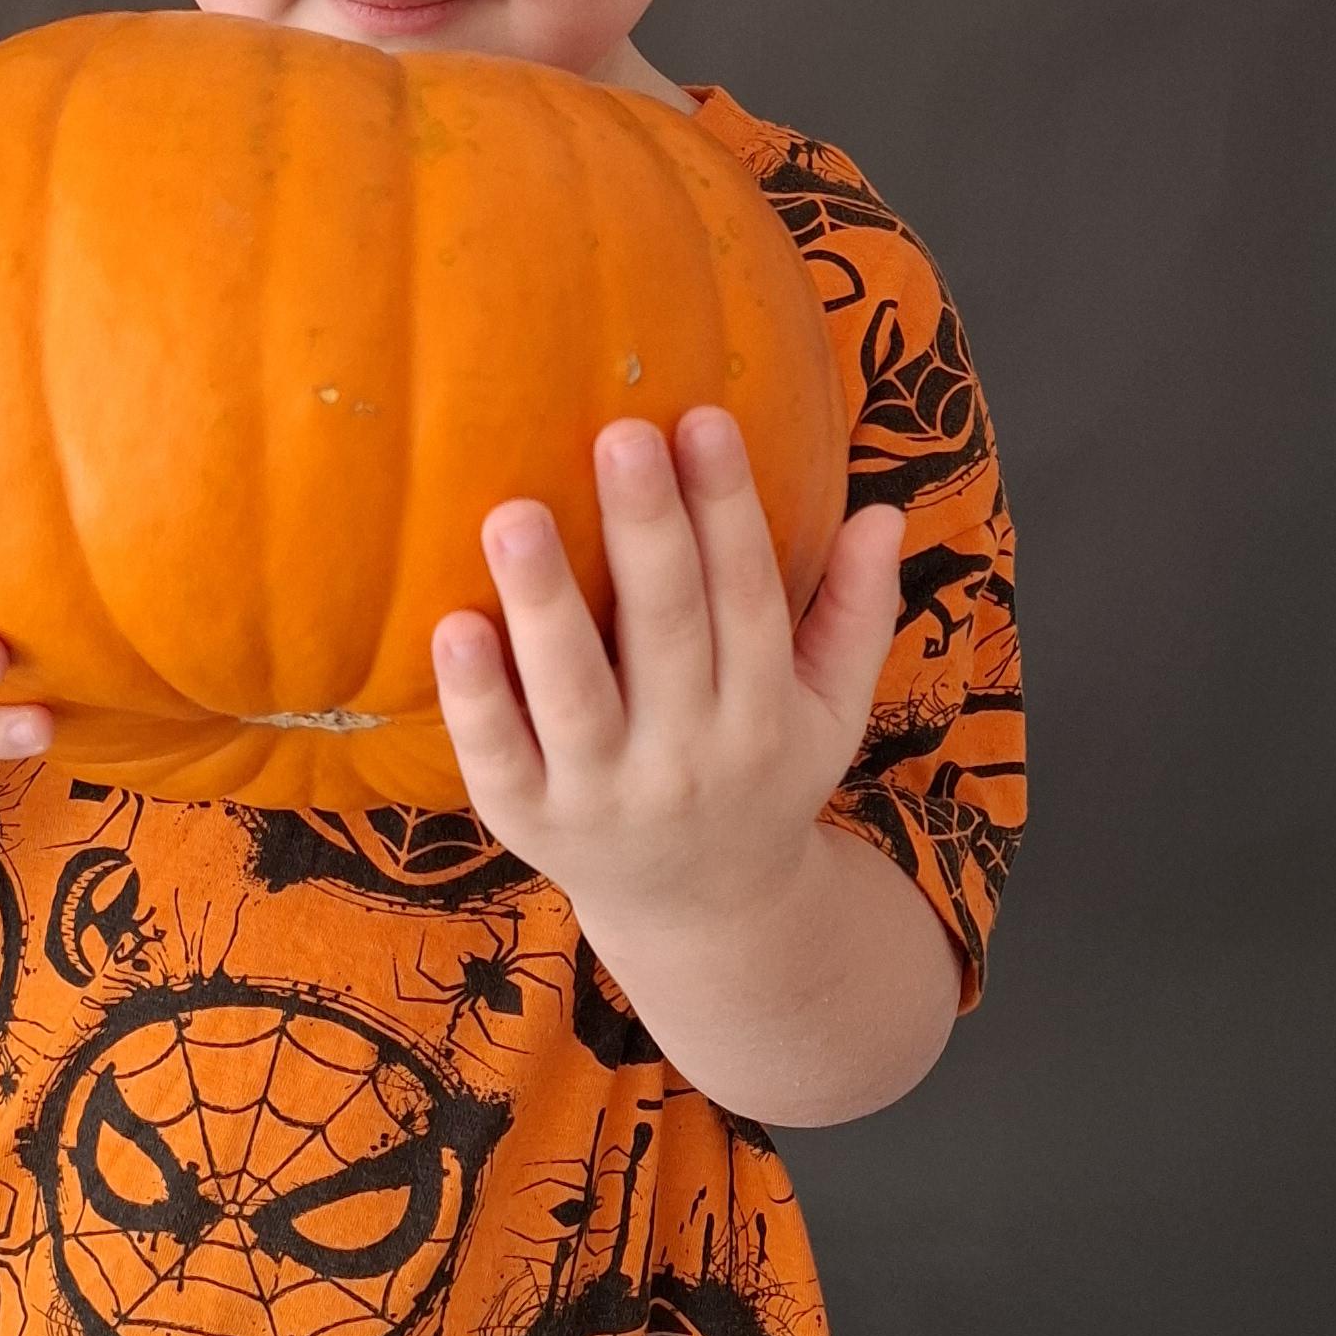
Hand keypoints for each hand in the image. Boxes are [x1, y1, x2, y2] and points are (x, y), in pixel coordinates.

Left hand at [429, 409, 904, 959]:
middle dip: (645, 532)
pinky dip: (475, 698)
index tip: (702, 418)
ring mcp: (605, 794)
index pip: (747, 597)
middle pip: (667, 631)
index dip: (728, 509)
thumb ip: (858, 612)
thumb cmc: (761, 778)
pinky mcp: (531, 823)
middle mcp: (689, 756)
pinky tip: (452, 624)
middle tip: (620, 434)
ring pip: (575, 693)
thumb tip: (884, 510)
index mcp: (765, 715)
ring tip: (512, 513)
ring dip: (545, 603)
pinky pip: (498, 759)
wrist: (706, 917)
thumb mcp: (834, 711)